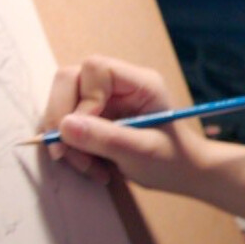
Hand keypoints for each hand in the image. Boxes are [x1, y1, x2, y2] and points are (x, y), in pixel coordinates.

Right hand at [40, 56, 211, 192]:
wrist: (182, 174)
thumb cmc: (173, 160)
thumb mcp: (142, 152)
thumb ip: (106, 138)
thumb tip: (64, 125)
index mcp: (139, 83)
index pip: (95, 68)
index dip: (83, 99)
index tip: (86, 133)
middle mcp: (119, 85)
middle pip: (69, 81)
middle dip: (62, 120)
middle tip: (66, 155)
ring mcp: (104, 99)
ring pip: (63, 104)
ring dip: (67, 140)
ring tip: (91, 168)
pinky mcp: (95, 117)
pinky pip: (67, 124)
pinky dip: (72, 148)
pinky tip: (93, 167)